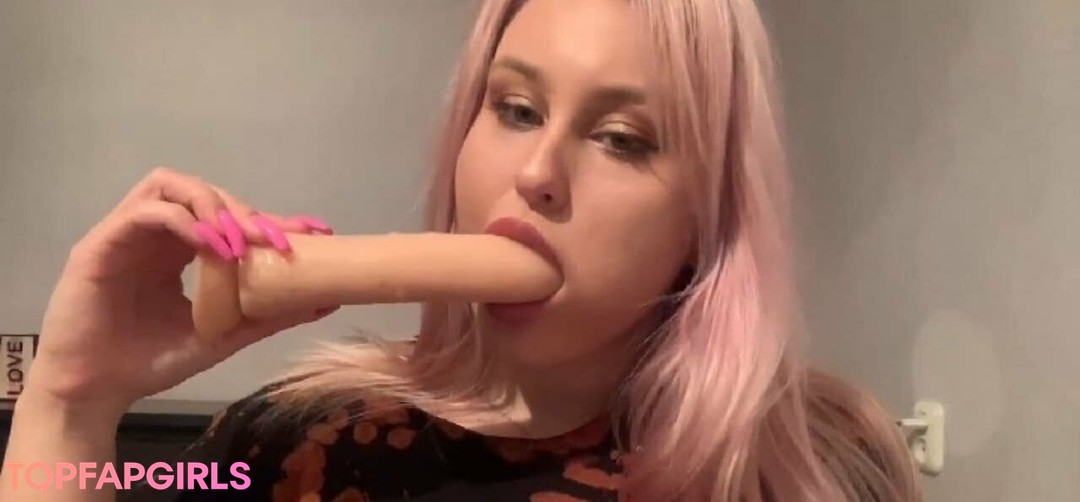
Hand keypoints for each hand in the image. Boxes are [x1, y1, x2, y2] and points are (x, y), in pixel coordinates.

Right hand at [25, 166, 336, 413]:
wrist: (95, 392)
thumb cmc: (151, 361)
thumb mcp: (223, 335)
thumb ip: (269, 315)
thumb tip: (325, 300)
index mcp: (179, 250)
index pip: (228, 217)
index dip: (269, 218)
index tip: (312, 232)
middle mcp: (154, 234)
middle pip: (203, 192)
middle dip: (244, 211)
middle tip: (274, 239)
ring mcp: (125, 235)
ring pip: (169, 186)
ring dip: (212, 204)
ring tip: (239, 240)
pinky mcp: (99, 245)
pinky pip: (143, 213)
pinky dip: (182, 220)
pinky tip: (209, 246)